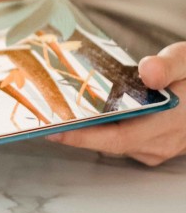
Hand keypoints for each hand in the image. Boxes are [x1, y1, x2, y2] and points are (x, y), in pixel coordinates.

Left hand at [47, 42, 185, 164]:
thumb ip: (168, 65)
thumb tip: (148, 72)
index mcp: (171, 121)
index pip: (120, 137)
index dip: (85, 136)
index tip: (55, 129)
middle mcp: (162, 141)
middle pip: (109, 142)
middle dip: (74, 133)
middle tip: (41, 118)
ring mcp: (156, 147)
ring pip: (112, 143)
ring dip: (84, 132)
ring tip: (52, 114)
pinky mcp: (151, 145)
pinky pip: (119, 141)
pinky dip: (98, 130)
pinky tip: (78, 114)